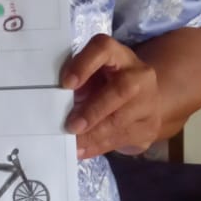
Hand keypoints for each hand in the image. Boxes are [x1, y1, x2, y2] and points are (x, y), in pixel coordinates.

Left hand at [60, 35, 161, 160]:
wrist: (141, 100)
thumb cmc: (105, 85)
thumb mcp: (92, 77)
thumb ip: (77, 84)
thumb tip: (51, 104)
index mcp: (118, 55)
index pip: (104, 49)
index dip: (84, 64)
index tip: (66, 84)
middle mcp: (139, 74)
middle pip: (121, 89)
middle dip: (94, 110)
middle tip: (71, 126)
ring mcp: (149, 101)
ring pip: (123, 119)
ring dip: (94, 135)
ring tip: (74, 145)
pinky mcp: (149, 126)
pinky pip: (124, 138)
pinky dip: (99, 146)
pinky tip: (83, 150)